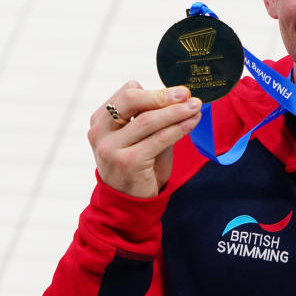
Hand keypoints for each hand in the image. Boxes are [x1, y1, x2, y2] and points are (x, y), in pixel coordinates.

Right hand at [88, 81, 201, 197]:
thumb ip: (154, 119)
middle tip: (186, 93)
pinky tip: (191, 123)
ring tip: (195, 107)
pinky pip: (158, 139)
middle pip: (131, 100)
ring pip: (147, 119)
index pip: (127, 94)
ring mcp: (111, 148)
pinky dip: (178, 128)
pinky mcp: (127, 162)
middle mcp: (100, 132)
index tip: (179, 92)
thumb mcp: (142, 138)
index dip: (154, 91)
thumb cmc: (139, 167)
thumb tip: (183, 99)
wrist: (130, 204)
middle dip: (162, 95)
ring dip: (176, 111)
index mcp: (100, 121)